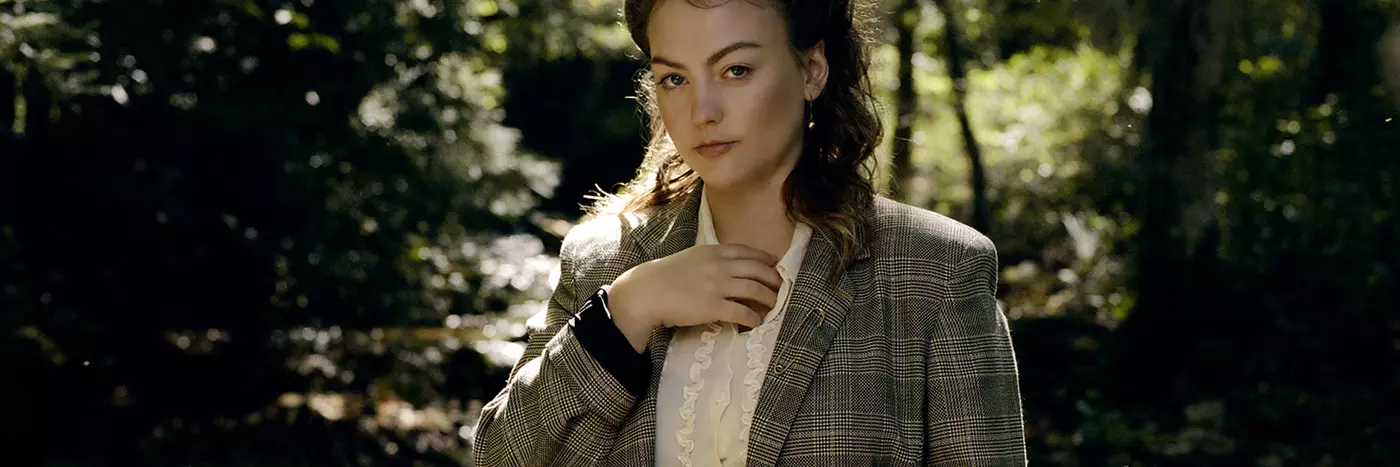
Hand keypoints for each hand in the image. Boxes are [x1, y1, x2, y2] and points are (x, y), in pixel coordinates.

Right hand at [606, 244, 782, 352]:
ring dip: (769, 298)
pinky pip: (742, 311)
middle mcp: (719, 266)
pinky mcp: (714, 307)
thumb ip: (710, 259)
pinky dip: (754, 317)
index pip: (747, 252)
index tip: (774, 264)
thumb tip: (727, 266)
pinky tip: (757, 322)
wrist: (646, 292)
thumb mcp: (690, 258)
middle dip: (773, 278)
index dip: (765, 258)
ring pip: (754, 289)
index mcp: (713, 251)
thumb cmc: (664, 277)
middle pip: (757, 269)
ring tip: (774, 304)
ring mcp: (717, 286)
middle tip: (781, 286)